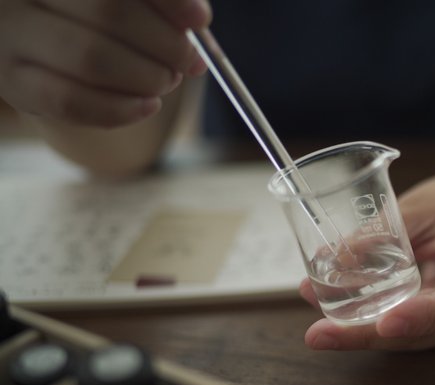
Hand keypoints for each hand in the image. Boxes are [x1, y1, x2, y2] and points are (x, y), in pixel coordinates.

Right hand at [0, 0, 209, 126]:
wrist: (41, 45)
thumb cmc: (89, 15)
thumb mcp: (124, 0)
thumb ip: (157, 3)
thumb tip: (197, 21)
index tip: (201, 20)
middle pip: (109, 12)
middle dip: (164, 43)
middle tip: (187, 60)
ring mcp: (13, 38)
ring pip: (91, 58)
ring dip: (146, 77)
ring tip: (167, 81)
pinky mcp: (14, 84)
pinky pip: (71, 102)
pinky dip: (120, 109)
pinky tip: (148, 106)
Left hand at [301, 167, 434, 350]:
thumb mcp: (428, 202)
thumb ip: (386, 231)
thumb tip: (337, 259)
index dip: (427, 318)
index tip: (385, 323)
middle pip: (429, 332)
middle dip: (371, 336)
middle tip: (321, 335)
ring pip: (412, 336)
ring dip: (361, 333)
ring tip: (318, 328)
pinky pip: (405, 324)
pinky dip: (369, 321)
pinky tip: (332, 315)